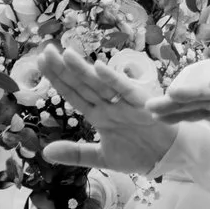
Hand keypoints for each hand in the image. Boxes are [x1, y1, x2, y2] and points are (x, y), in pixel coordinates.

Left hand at [36, 48, 176, 172]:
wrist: (168, 158)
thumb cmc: (139, 153)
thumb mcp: (101, 158)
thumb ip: (75, 153)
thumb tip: (45, 152)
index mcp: (99, 115)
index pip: (73, 94)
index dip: (57, 79)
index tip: (41, 62)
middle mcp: (109, 106)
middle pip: (82, 85)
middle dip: (63, 69)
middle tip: (45, 50)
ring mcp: (124, 105)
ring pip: (99, 85)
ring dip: (83, 71)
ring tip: (66, 55)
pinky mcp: (141, 107)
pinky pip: (125, 91)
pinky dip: (113, 79)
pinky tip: (99, 67)